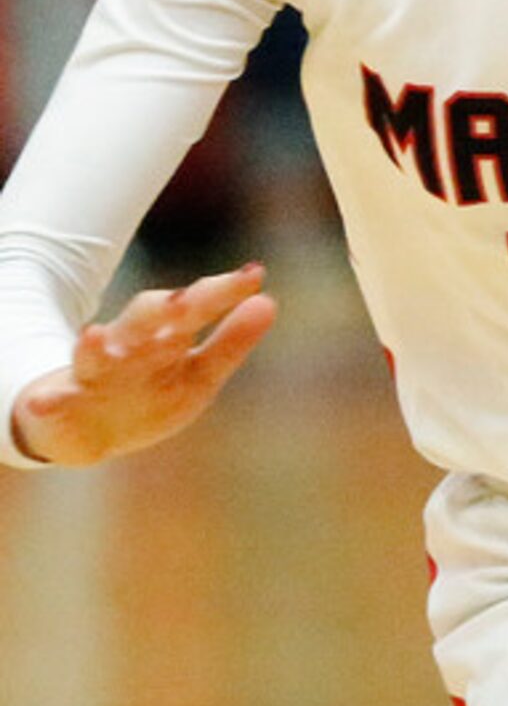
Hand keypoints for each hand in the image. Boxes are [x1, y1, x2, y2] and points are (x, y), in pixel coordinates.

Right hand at [10, 265, 277, 466]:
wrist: (84, 430)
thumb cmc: (150, 392)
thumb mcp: (198, 373)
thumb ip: (230, 342)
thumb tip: (268, 300)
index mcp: (163, 338)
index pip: (193, 308)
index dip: (221, 292)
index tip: (254, 275)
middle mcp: (126, 348)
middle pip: (142, 321)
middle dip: (161, 310)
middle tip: (185, 301)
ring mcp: (91, 374)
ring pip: (93, 356)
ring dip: (95, 347)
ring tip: (95, 334)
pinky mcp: (60, 405)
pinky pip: (50, 402)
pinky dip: (46, 401)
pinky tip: (42, 402)